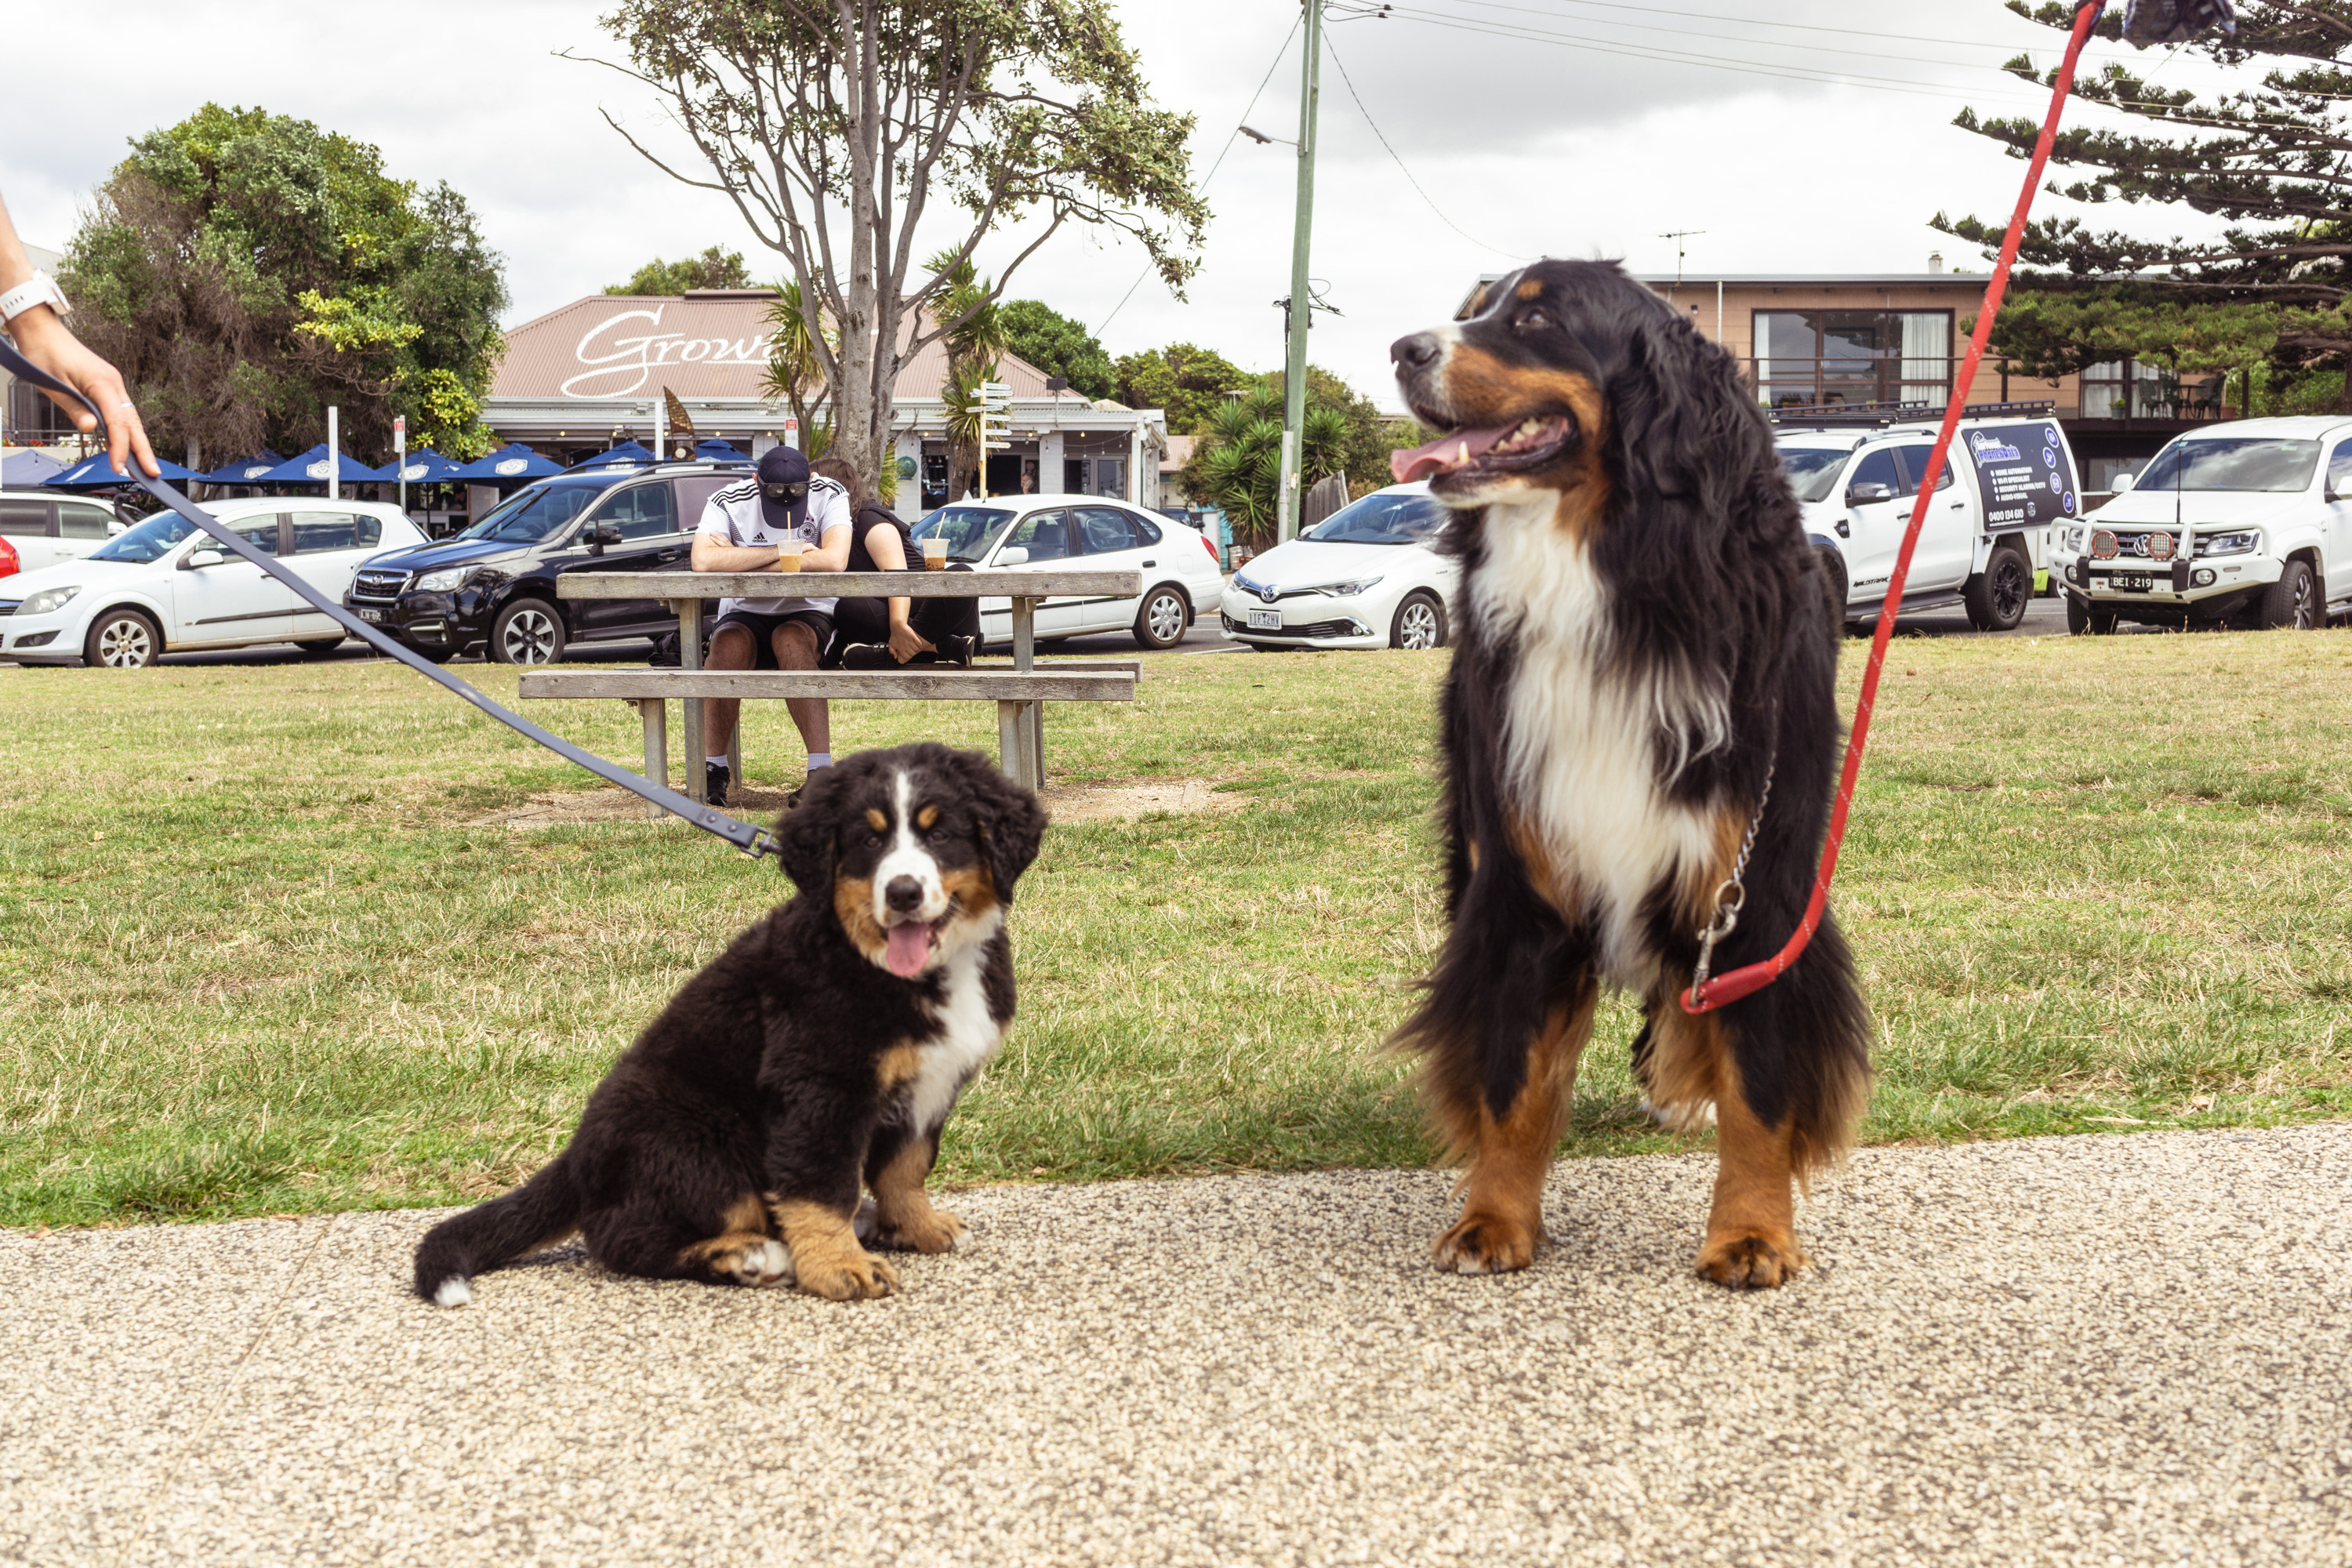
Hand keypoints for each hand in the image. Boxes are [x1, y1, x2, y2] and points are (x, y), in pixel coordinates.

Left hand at [7, 308, 158, 478]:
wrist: (42, 331)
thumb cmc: (45, 353)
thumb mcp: (54, 385)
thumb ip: (75, 408)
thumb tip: (91, 428)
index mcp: (103, 382)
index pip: (118, 423)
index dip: (120, 447)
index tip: (118, 466)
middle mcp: (114, 383)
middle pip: (133, 422)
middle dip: (143, 449)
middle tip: (152, 471)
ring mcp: (113, 383)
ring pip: (130, 417)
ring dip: (137, 441)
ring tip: (143, 462)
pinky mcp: (107, 384)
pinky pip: (121, 411)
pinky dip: (125, 429)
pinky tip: (124, 442)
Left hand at [887, 621, 933, 663]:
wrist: (898, 626)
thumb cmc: (894, 635)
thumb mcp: (891, 644)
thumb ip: (892, 651)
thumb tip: (895, 657)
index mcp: (900, 648)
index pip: (907, 657)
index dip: (909, 656)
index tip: (909, 654)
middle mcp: (905, 646)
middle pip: (913, 653)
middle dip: (913, 652)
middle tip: (912, 650)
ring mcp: (910, 641)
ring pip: (916, 649)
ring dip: (917, 649)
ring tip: (915, 647)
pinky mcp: (913, 637)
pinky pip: (919, 643)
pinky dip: (919, 644)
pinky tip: (918, 644)